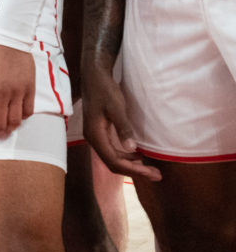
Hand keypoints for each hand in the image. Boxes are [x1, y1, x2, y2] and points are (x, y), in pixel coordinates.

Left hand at [0, 42, 35, 136]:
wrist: (10, 43)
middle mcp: (2, 93)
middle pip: (0, 122)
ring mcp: (17, 92)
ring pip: (15, 120)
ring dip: (10, 128)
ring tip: (7, 128)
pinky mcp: (29, 90)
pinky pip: (28, 111)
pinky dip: (23, 117)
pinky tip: (18, 116)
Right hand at [82, 61, 161, 179]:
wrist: (94, 76)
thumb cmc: (105, 90)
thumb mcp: (116, 107)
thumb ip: (123, 128)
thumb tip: (132, 149)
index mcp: (95, 135)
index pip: (114, 161)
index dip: (133, 170)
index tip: (152, 173)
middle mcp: (94, 139)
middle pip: (113, 163)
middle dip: (135, 171)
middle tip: (157, 175)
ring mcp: (96, 136)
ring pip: (113, 158)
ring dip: (131, 165)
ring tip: (151, 169)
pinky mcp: (100, 132)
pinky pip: (113, 151)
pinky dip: (126, 157)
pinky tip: (138, 156)